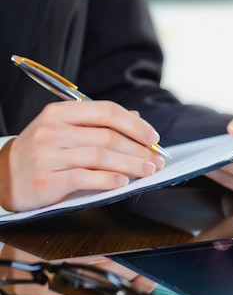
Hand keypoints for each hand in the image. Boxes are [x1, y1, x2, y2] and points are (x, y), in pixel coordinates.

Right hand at [0, 101, 164, 211]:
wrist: (3, 176)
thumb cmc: (44, 152)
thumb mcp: (66, 130)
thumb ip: (100, 124)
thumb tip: (138, 120)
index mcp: (60, 113)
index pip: (106, 111)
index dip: (135, 125)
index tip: (153, 138)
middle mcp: (52, 130)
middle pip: (107, 136)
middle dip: (138, 149)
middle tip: (157, 160)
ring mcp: (46, 155)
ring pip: (99, 156)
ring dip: (130, 164)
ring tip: (147, 171)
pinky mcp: (45, 180)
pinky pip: (83, 178)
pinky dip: (107, 180)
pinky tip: (122, 182)